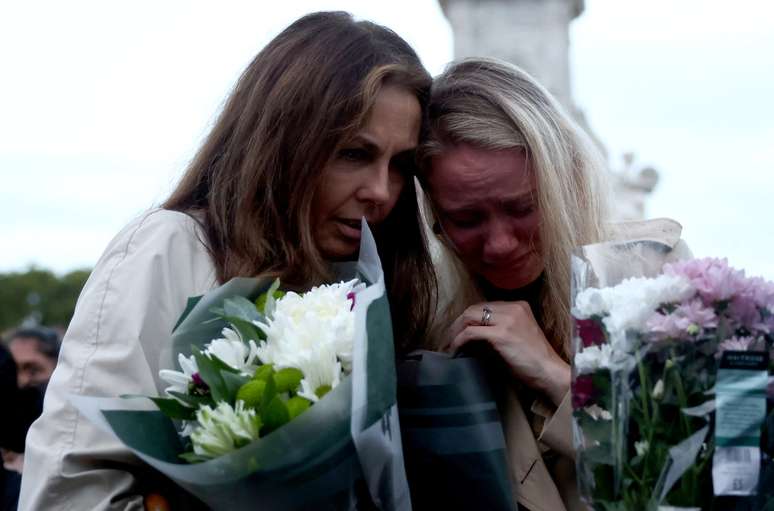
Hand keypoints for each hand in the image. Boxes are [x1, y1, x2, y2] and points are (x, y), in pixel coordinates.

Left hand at [447, 301, 569, 405]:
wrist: (549, 371)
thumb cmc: (534, 360)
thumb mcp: (518, 335)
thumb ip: (499, 327)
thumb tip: (472, 333)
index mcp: (518, 305)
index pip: (484, 306)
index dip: (468, 318)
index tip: (458, 331)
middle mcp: (513, 307)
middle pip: (474, 309)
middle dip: (458, 323)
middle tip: (448, 338)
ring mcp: (507, 319)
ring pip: (470, 317)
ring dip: (455, 331)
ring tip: (449, 344)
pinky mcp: (500, 334)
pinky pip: (471, 333)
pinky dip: (459, 340)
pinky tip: (454, 350)